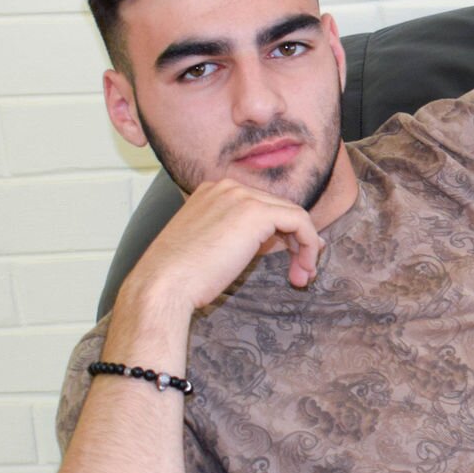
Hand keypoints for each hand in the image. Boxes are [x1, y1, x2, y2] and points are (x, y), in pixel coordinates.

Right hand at [119, 179, 324, 315]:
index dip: (282, 235)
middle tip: (303, 273)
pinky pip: (300, 222)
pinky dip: (309, 245)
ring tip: (304, 277)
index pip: (262, 207)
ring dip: (306, 247)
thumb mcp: (216, 247)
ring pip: (294, 215)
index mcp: (213, 193)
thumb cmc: (182, 276)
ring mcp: (241, 196)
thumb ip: (243, 237)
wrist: (164, 284)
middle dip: (298, 243)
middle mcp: (227, 188)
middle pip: (279, 210)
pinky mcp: (256, 212)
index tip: (293, 260)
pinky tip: (304, 268)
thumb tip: (279, 242)